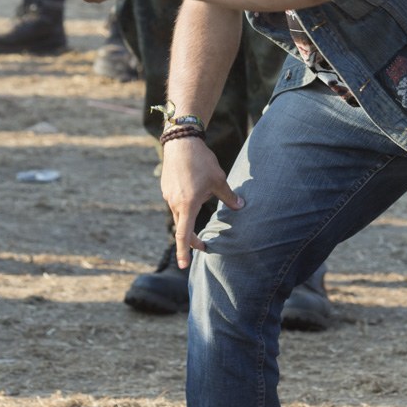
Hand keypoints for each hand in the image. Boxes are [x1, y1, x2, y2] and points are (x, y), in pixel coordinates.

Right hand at [161, 138, 242, 267]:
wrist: (181, 142)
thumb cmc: (201, 161)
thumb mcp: (219, 180)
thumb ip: (228, 197)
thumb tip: (241, 207)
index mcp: (187, 204)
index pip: (184, 234)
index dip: (184, 251)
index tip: (184, 265)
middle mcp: (174, 203)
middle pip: (182, 227)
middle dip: (192, 238)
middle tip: (204, 244)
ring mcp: (168, 195)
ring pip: (180, 213)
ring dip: (191, 214)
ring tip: (204, 193)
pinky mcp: (166, 188)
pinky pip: (176, 202)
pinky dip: (186, 203)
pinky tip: (194, 185)